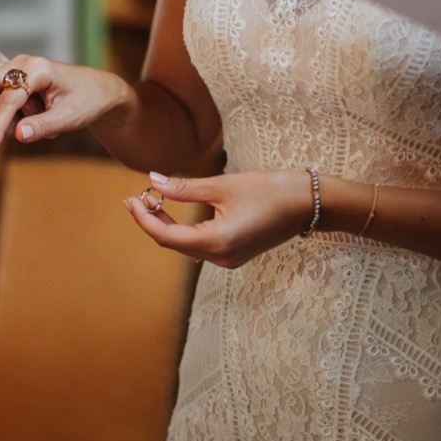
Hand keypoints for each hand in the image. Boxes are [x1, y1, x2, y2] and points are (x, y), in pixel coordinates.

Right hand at [0, 55, 128, 153]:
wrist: (98, 90)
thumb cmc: (87, 101)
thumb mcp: (71, 117)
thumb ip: (44, 126)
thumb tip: (18, 135)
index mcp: (37, 68)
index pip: (9, 99)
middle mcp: (22, 63)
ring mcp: (15, 67)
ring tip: (7, 127)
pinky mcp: (13, 77)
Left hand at [123, 170, 315, 267]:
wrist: (311, 204)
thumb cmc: (270, 190)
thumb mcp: (223, 185)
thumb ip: (184, 187)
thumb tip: (153, 180)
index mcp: (217, 242)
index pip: (166, 236)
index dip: (143, 219)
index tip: (129, 199)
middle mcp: (220, 257)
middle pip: (173, 242)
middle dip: (151, 220)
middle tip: (136, 197)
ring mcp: (228, 259)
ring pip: (185, 244)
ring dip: (166, 224)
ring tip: (151, 199)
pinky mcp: (234, 254)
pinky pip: (199, 244)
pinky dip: (183, 229)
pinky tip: (173, 211)